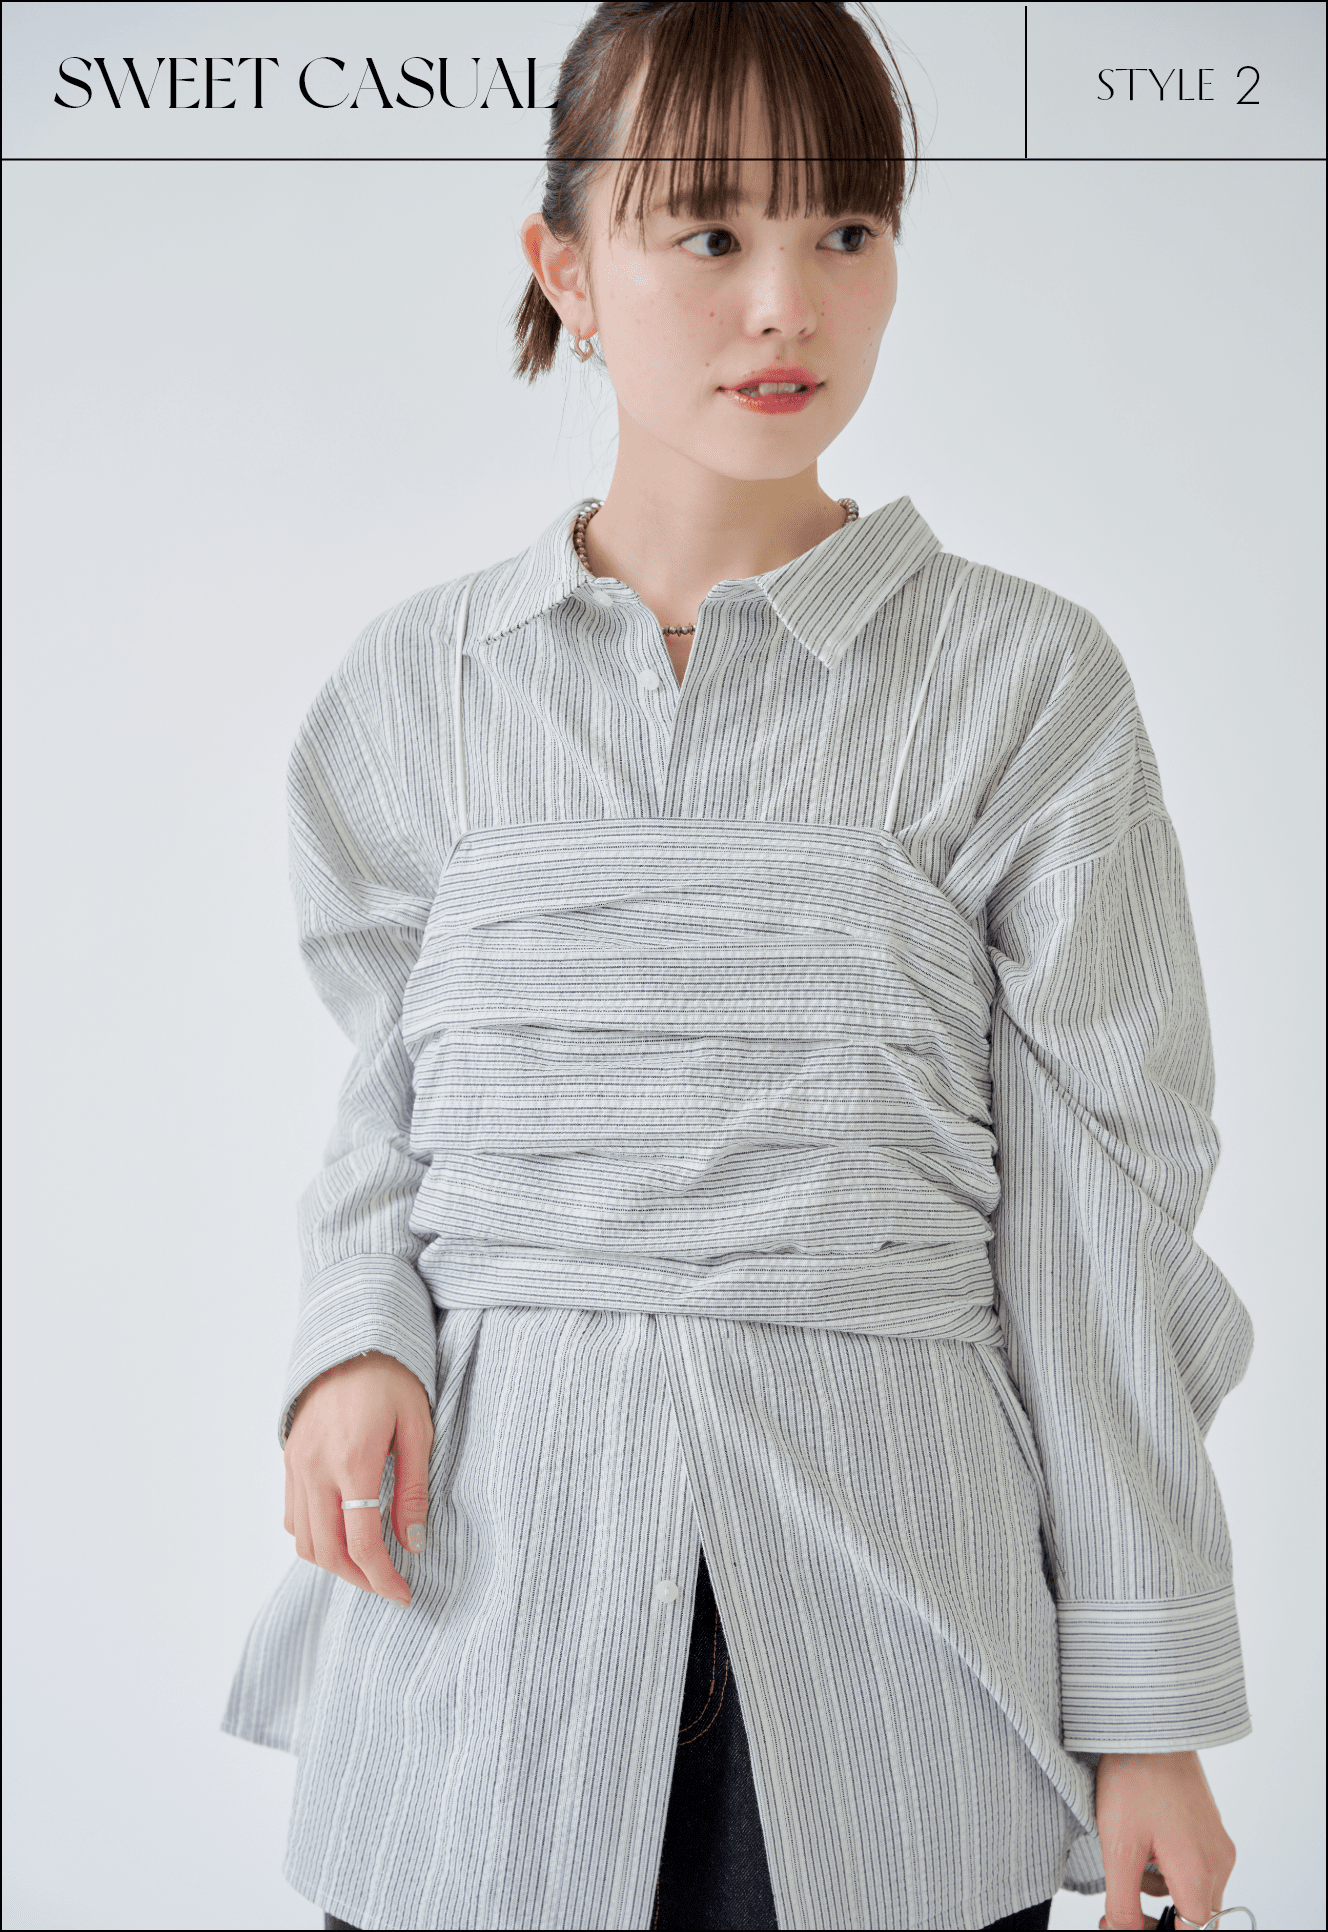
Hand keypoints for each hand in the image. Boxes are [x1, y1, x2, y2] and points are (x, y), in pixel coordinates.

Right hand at [283, 1350, 433, 1605]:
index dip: (383, 1579)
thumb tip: (412, 1543)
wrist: (351, 1340)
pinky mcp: (289, 1460)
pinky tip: (342, 1534)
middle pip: (327, 1552)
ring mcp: (296, 1466)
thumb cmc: (392, 1378)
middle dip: (359, 1579)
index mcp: (353, 1461)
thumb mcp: (417, 1428)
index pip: (361, 1543)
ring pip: (304, 1541)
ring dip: (334, 1564)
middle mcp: (316, 1469)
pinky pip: (293, 1517)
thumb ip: (412, 1489)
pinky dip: (314, 1538)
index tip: (404, 1594)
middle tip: (388, 1586)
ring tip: (368, 1566)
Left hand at [1095, 1750, 1236, 1930]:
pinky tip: (1147, 1840)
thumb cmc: (1133, 1779)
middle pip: (1196, 1916)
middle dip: (1160, 1912)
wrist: (1149, 1725)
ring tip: (1133, 1856)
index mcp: (1200, 1873)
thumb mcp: (1119, 1848)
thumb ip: (1124, 1902)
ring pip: (1196, 1891)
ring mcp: (1219, 1843)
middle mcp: (1219, 1862)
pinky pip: (1198, 1865)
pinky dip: (1172, 1866)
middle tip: (1125, 1892)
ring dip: (1164, 1888)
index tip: (1125, 1922)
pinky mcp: (1212, 1827)